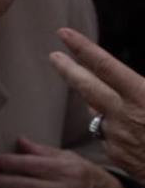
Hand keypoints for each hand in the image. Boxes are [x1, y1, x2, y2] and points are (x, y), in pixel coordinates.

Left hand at [50, 27, 144, 177]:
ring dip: (92, 98)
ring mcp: (116, 135)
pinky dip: (112, 124)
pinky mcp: (115, 154)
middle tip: (53, 55)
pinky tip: (126, 126)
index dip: (82, 48)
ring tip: (91, 85)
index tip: (63, 33)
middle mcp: (123, 114)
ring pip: (97, 111)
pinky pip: (108, 132)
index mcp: (141, 96)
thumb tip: (127, 78)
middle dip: (67, 68)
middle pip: (86, 86)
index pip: (105, 66)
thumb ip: (141, 86)